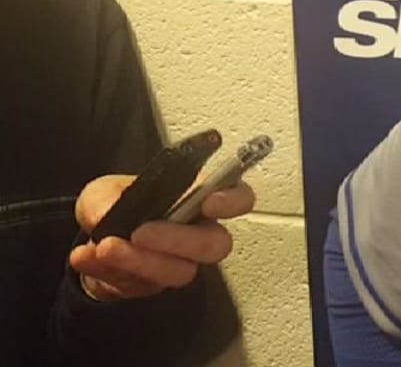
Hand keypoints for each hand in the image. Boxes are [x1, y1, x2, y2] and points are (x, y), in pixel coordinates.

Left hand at [68, 173, 255, 300]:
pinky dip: (107, 271)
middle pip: (216, 245)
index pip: (238, 198)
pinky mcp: (154, 287)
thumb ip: (107, 198)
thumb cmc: (115, 208)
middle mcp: (197, 234)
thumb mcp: (104, 190)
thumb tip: (110, 214)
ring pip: (179, 272)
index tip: (210, 201)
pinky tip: (86, 257)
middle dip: (179, 240)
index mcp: (197, 199)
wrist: (92, 245)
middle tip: (141, 232)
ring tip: (104, 247)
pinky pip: (139, 285)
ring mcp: (179, 264)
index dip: (233, 201)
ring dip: (139, 261)